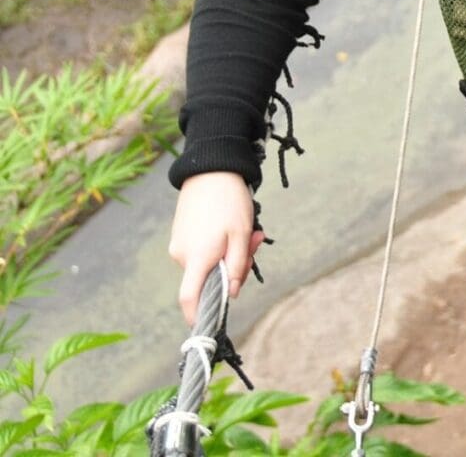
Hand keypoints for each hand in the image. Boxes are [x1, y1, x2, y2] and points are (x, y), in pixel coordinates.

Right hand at [168, 171, 264, 325]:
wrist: (210, 168)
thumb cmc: (229, 201)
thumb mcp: (242, 234)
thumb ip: (237, 266)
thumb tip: (232, 293)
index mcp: (197, 258)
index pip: (189, 298)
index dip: (197, 316)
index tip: (208, 326)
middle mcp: (182, 255)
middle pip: (209, 278)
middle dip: (235, 268)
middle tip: (257, 241)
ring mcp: (180, 244)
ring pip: (209, 262)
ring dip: (231, 252)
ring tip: (249, 228)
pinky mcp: (182, 235)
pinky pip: (204, 250)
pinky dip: (221, 244)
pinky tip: (234, 223)